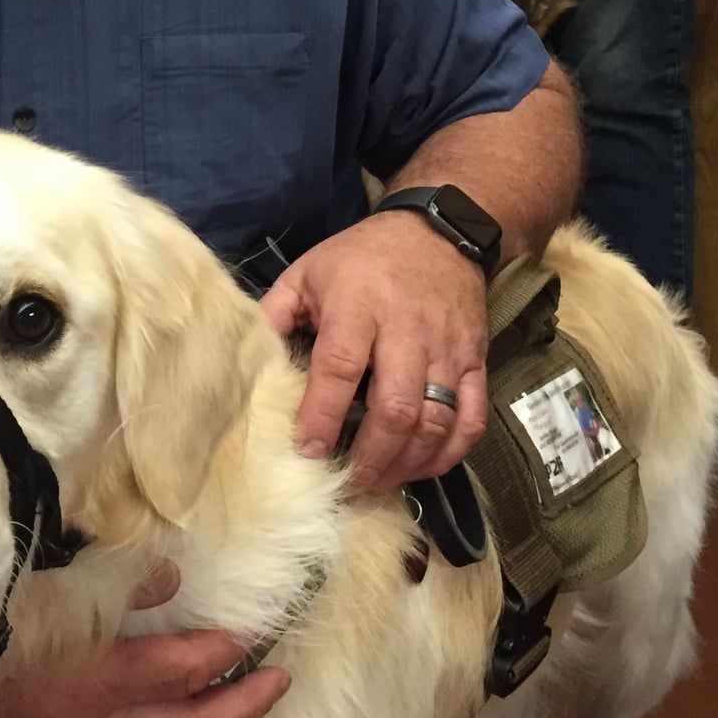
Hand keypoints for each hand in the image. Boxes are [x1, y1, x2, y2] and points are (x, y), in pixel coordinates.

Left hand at [260, 211, 487, 496]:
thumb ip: (273, 315)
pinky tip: (421, 467)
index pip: (340, 368)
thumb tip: (242, 363)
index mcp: (358, 306)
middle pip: (395, 407)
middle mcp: (407, 330)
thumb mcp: (307, 272)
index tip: (308, 452)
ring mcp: (447, 349)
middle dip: (370, 458)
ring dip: (407, 463)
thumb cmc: (362, 257)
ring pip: (435, 421)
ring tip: (377, 484)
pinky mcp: (475, 361)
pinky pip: (471, 418)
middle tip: (346, 486)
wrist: (438, 231)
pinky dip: (449, 452)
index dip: (323, 415)